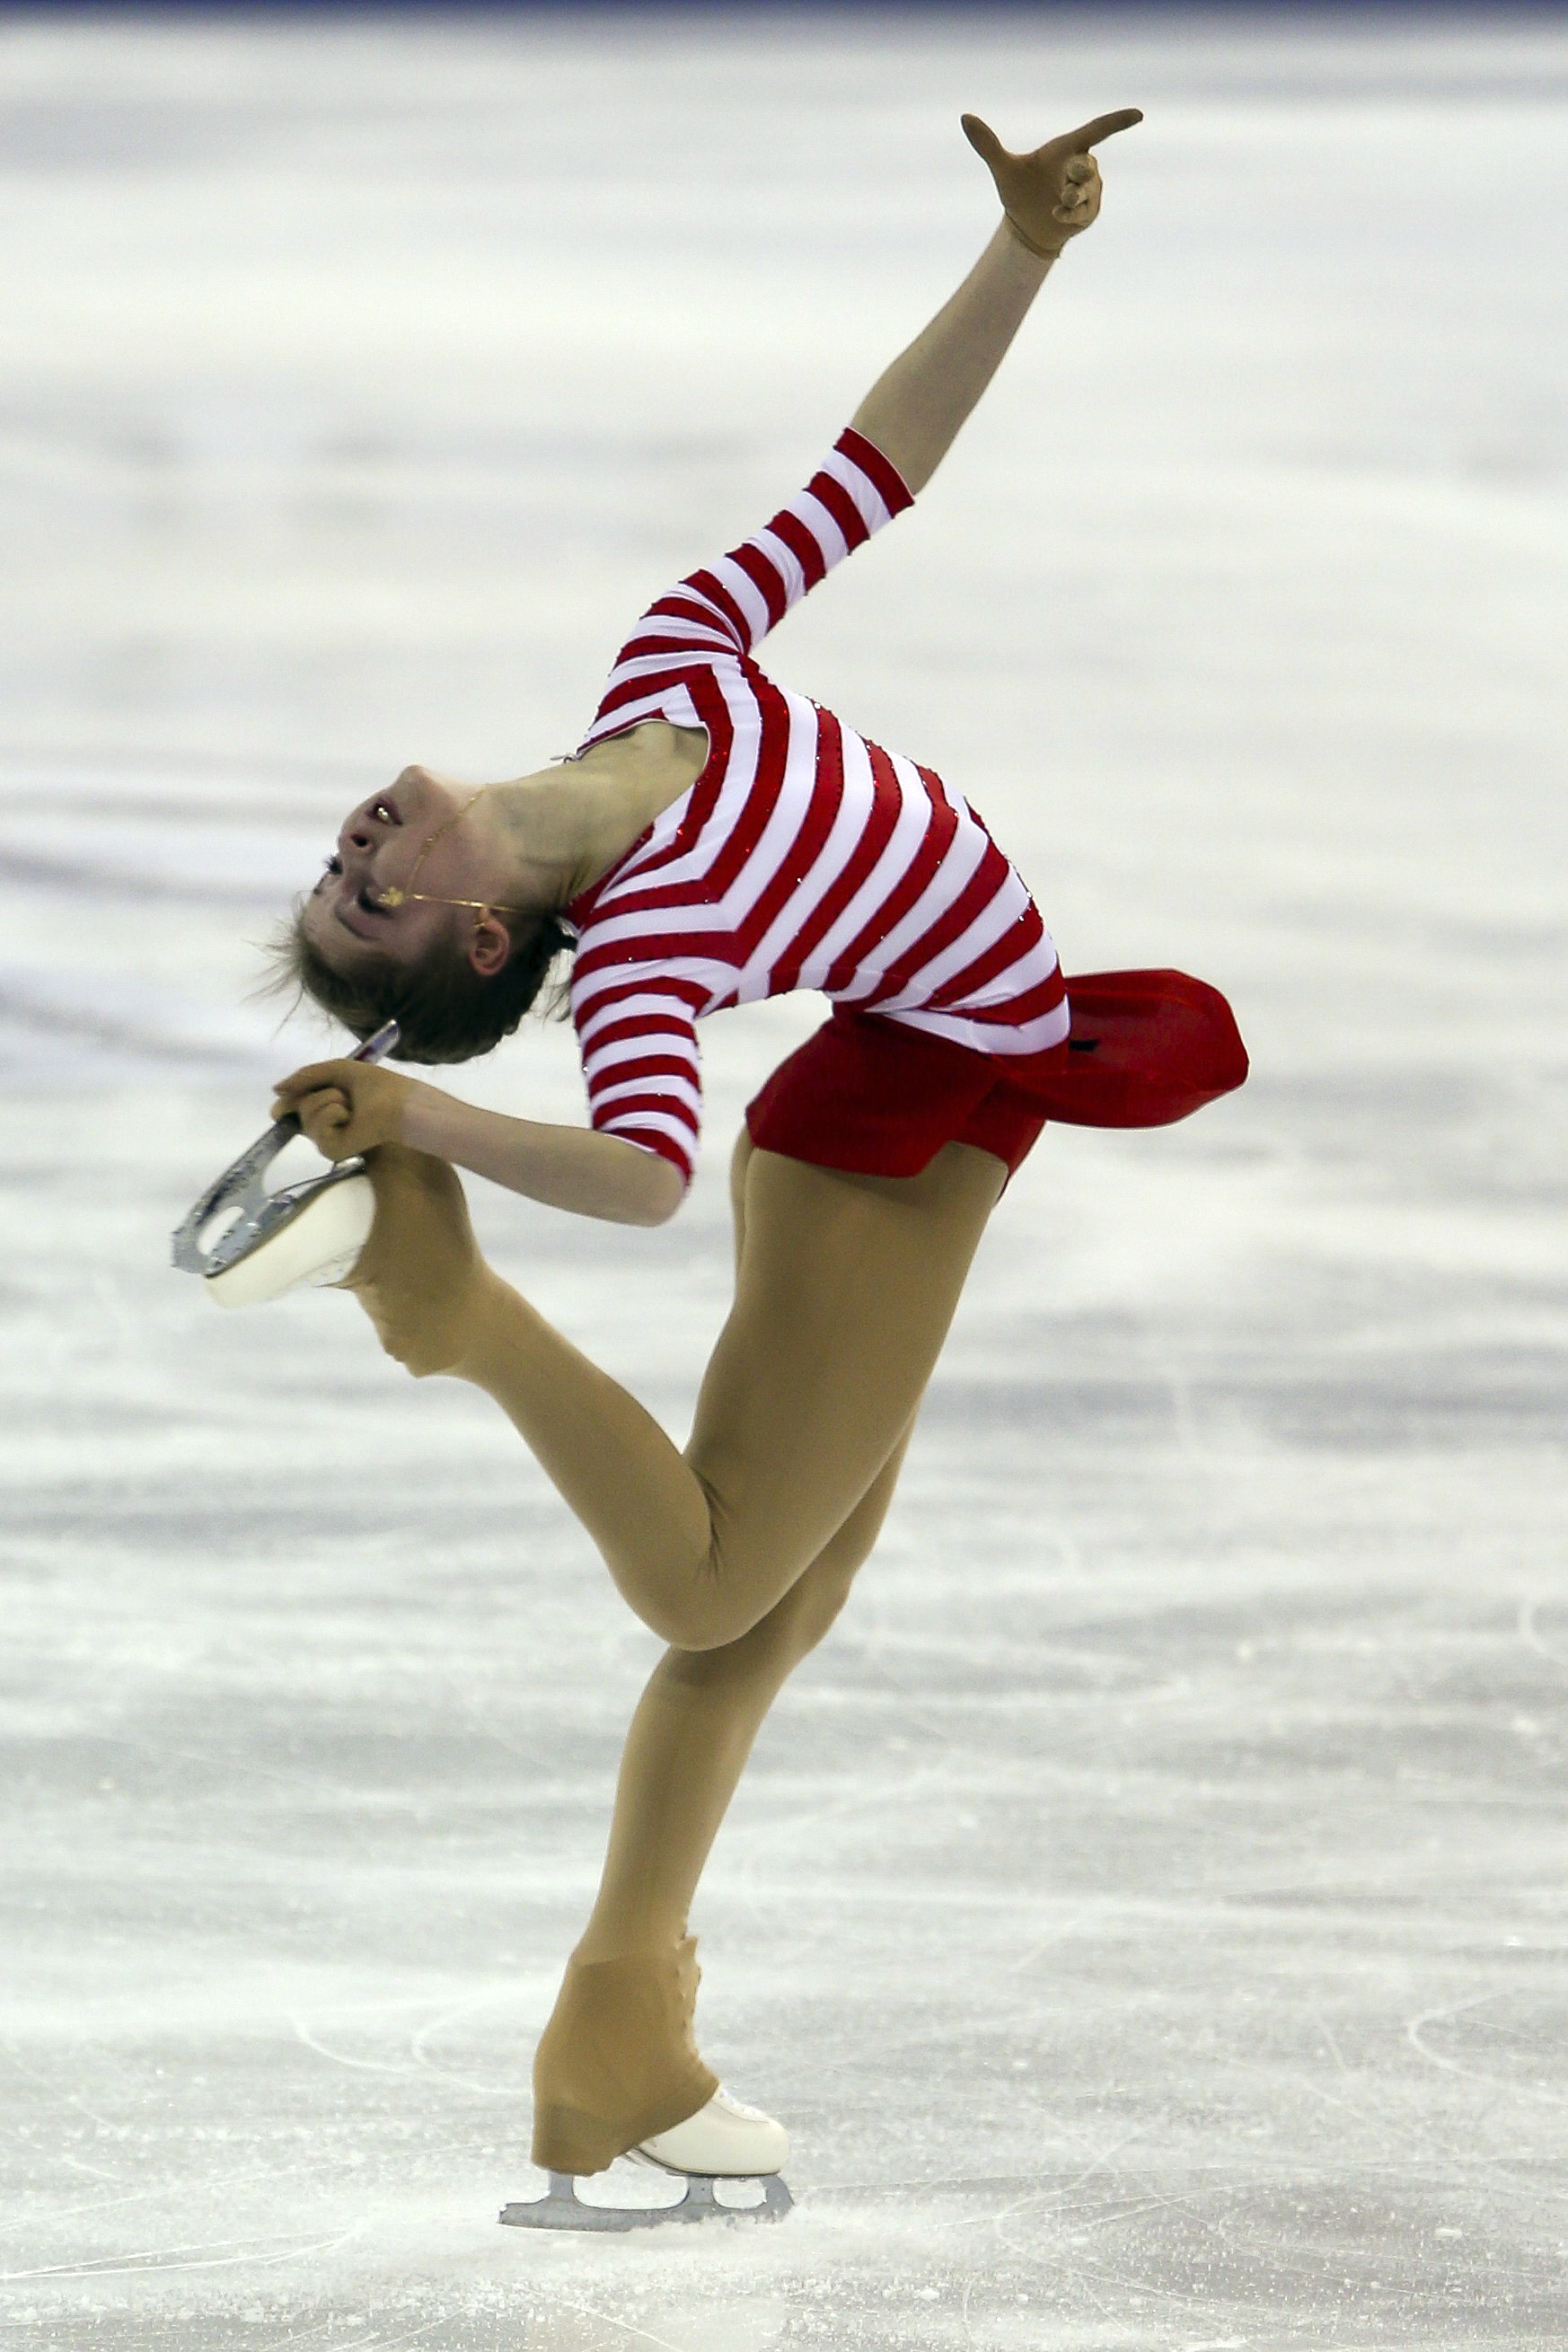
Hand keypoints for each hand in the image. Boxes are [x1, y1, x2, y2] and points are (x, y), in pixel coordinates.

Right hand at [270, 1057, 421, 1160]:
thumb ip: (305, 1076)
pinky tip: (350, 1117)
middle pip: (296, 1107)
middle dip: (319, 1092)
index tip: (282, 1104)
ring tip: (351, 1106)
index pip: (293, 1109)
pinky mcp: (332, 1151)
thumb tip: (275, 1089)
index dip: (285, 1104)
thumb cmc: (376, 1086)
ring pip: (305, 1113)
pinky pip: (316, 1126)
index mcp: (324, 1107)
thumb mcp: (336, 1070)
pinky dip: (333, 1112)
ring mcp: (325, 1140)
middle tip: (345, 1096)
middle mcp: (321, 1126)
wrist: (399, 1103)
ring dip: (330, 1099)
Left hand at [962, 107, 1142, 259]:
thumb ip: (987, 145)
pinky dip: (1070, 213)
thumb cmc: (1017, 193)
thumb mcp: (1003, 170)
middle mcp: (1083, 165)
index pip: (1097, 130)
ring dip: (1070, 198)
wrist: (1025, 229)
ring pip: (1087, 190)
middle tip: (1063, 183)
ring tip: (1056, 203)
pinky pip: (1085, 210)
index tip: (1138, 115)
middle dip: (1076, 176)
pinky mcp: (1090, 211)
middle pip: (1088, 165)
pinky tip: (1056, 214)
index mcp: (1067, 149)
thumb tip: (964, 117)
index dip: (1118, 122)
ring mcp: (1090, 189)